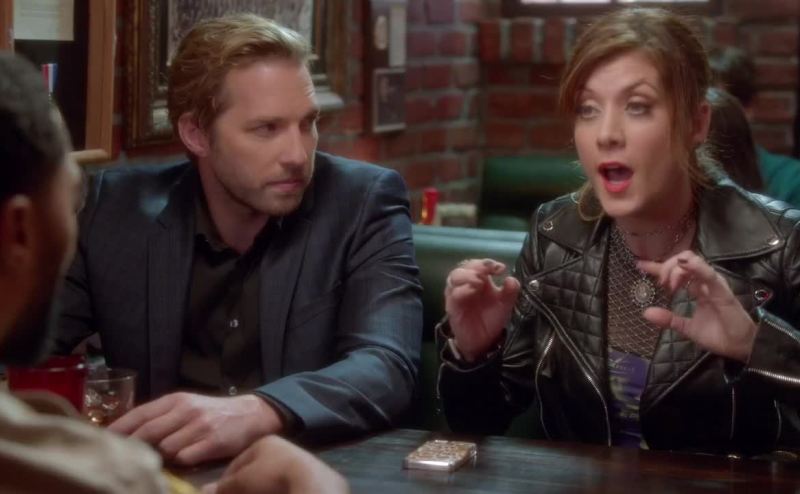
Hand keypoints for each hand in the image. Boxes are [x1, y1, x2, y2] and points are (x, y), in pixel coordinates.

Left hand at [108, 392, 282, 464]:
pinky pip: (185, 458)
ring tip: (157, 464)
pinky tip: (182, 465)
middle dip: (132, 448)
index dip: (118, 429)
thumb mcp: (187, 407)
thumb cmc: (213, 413)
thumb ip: (162, 417)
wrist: (251, 414)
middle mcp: (186, 410)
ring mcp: (200, 426)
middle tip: (119, 461)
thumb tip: (128, 435)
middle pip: (147, 432)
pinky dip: (180, 463)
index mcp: (176, 400)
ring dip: (159, 458)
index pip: (139, 414)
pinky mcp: (213, 442)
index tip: (99, 442)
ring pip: (165, 448)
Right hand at [201, 435, 348, 493]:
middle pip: (255, 471)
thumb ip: (223, 486)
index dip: (226, 479)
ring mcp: (297, 462)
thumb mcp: (241, 482)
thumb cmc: (271, 476)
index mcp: (264, 443)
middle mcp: (281, 449)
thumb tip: (205, 491)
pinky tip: (277, 492)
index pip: (238, 461)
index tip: (219, 492)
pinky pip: (285, 483)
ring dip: (260, 489)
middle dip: (243, 486)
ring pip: (270, 479)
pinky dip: (278, 489)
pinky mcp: (309, 476)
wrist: (311, 482)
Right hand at [444, 258, 520, 361]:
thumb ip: (510, 291)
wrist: (482, 341)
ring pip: (455, 276)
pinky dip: (462, 289)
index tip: (500, 268)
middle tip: (488, 270)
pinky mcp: (452, 305)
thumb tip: (511, 279)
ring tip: (479, 280)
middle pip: (466, 266)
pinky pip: (453, 293)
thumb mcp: (505, 304)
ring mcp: (458, 293)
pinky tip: (473, 290)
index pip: (480, 265)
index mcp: (481, 280)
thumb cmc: (491, 319)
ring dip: (467, 275)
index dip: (489, 263)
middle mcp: (467, 283)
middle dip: (477, 265)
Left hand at [637, 250, 757, 362]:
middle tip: (660, 284)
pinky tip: (683, 264)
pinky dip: (695, 266)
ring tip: (668, 284)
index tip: (640, 265)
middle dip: (666, 268)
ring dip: (675, 268)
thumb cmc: (719, 335)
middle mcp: (704, 282)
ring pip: (692, 262)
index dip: (657, 267)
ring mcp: (713, 284)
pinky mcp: (721, 290)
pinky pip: (708, 274)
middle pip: (682, 261)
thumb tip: (646, 313)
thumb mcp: (687, 327)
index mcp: (697, 288)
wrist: (740, 347)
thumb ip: (668, 319)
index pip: (676, 272)